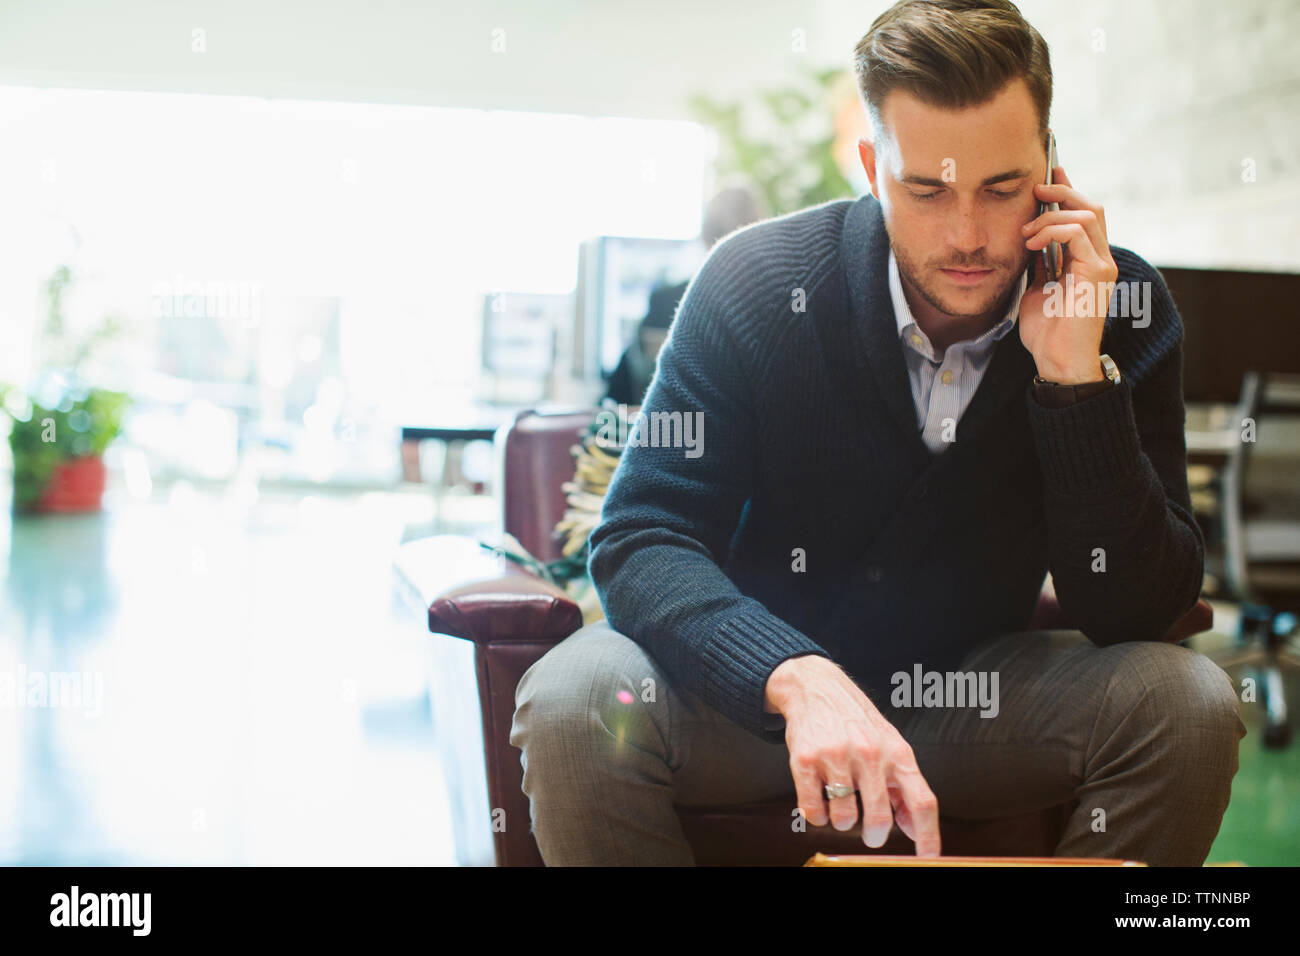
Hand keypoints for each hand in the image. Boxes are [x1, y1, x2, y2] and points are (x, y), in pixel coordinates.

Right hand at [765, 655, 940, 854]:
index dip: (927, 836)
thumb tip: (914, 828)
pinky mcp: (805, 759)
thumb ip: (903, 785)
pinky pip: (813, 809)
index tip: (927, 859)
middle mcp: (870, 753)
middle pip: (879, 817)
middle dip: (875, 835)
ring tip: (841, 806)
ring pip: (844, 817)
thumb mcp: (890, 745)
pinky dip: (817, 815)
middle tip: (871, 835)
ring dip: (843, 821)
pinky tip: (820, 801)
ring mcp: (836, 756)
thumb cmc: (856, 721)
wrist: (817, 688)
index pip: (921, 802)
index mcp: (898, 752)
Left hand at [1018, 166, 1115, 383]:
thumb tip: (1029, 238)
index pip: (1084, 215)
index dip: (1068, 191)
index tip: (1046, 176)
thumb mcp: (1037, 288)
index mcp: (1088, 261)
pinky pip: (1078, 233)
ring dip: (1051, 215)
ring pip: (1087, 214)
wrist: (1058, 361)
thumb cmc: (1048, 332)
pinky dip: (1053, 230)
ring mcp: (1102, 265)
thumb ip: (1040, 263)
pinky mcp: (1097, 273)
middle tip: (1035, 188)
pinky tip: (1032, 243)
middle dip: (1062, 190)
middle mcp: (1101, 259)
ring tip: (1026, 231)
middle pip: (1091, 207)